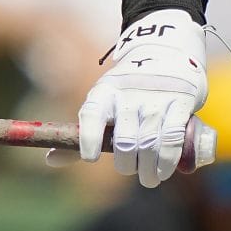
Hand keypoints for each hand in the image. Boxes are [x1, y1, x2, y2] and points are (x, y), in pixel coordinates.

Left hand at [70, 9, 206, 185]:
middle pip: (124, 140)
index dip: (88, 138)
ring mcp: (156, 98)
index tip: (90, 158)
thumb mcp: (103, 103)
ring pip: (149, 144)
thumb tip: (50, 161)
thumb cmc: (126, 90)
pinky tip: (163, 170)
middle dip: (125, 163)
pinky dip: (167, 160)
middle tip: (128, 168)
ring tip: (148, 178)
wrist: (165, 52)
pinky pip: (172, 138)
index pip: (91, 114)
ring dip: (148, 168)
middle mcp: (128, 95)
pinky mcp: (180, 102)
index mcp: (103, 93)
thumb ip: (83, 134)